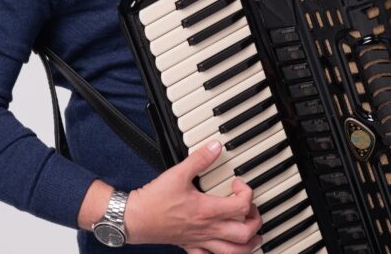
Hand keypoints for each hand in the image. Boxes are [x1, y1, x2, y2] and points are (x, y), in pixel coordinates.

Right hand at [125, 140, 262, 253]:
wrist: (135, 219)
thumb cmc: (155, 200)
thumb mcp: (178, 173)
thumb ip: (200, 159)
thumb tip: (215, 147)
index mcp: (207, 211)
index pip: (242, 206)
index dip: (246, 192)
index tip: (237, 183)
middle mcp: (208, 229)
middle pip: (244, 234)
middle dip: (255, 221)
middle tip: (251, 208)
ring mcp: (200, 241)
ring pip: (234, 253)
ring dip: (248, 244)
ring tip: (253, 234)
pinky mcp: (190, 247)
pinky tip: (226, 247)